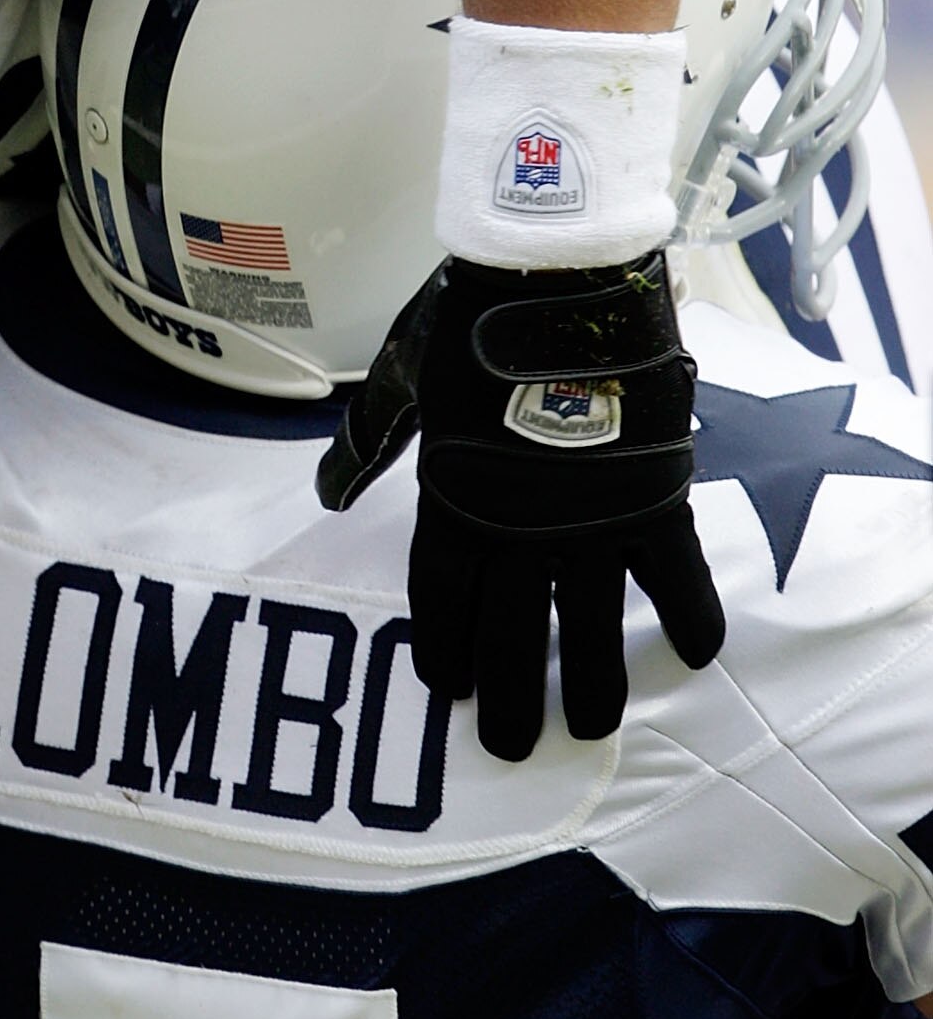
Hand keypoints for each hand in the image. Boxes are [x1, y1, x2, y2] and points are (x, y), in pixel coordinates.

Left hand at [317, 253, 724, 760]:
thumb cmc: (467, 318)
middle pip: (509, 629)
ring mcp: (589, 513)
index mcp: (452, 497)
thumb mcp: (401, 381)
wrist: (553, 271)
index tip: (449, 690)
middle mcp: (517, 521)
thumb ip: (369, 443)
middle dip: (511, 694)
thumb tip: (325, 492)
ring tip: (592, 727)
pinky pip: (674, 569)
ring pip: (590, 620)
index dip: (444, 646)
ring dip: (591, 677)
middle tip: (514, 748)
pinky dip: (687, 611)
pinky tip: (692, 656)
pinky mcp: (651, 491)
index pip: (441, 595)